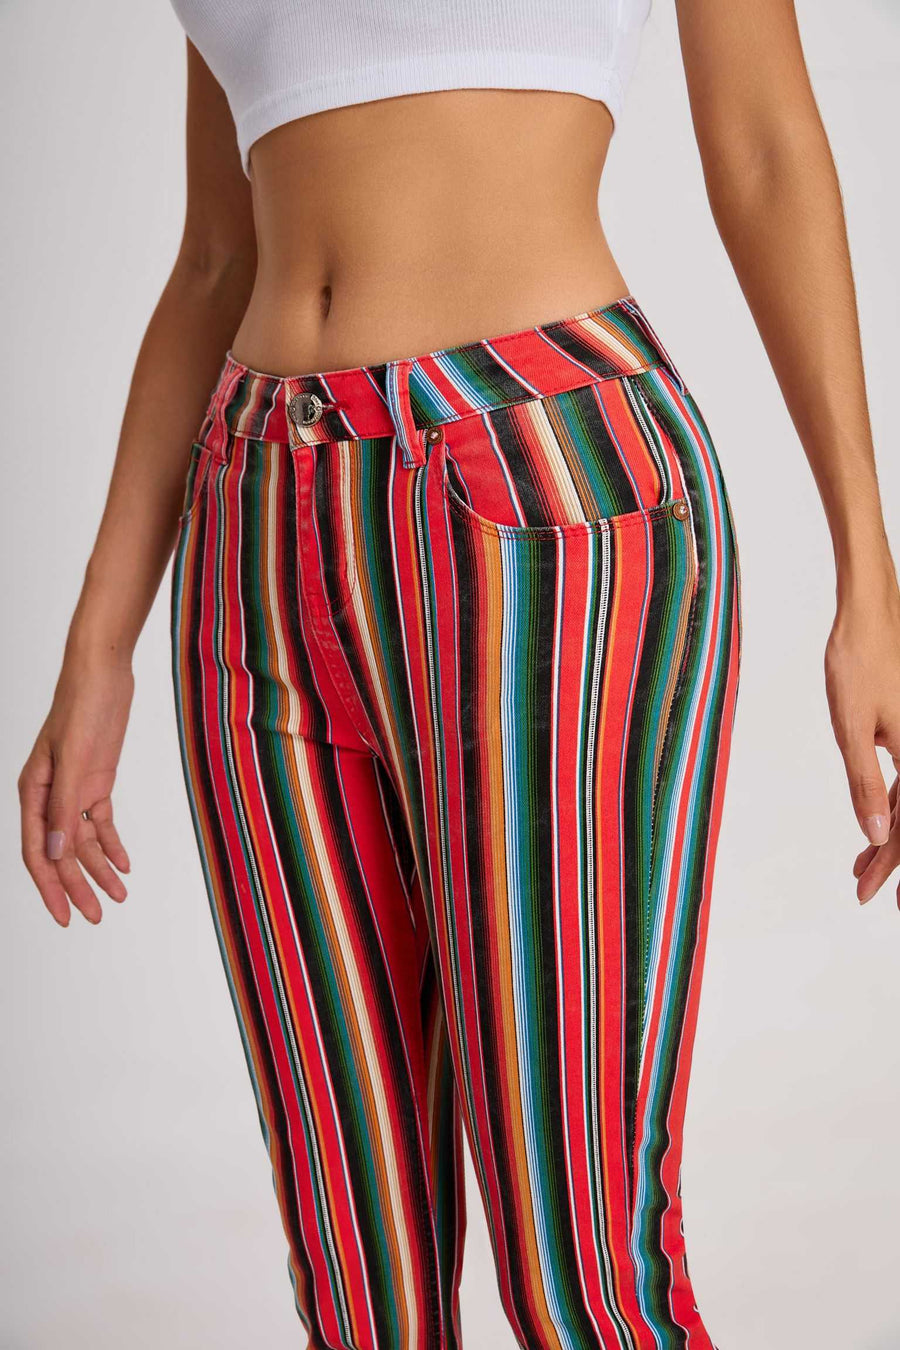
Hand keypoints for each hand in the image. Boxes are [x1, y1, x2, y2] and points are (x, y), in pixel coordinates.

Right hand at [19, 656, 133, 925]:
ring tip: (119, 895)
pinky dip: (112, 843)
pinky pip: (100, 821)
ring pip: (83, 840)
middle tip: (96, 917)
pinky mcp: (96, 780)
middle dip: (78, 886)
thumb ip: (64, 808)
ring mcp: (73, 789)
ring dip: (99, 868)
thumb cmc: (82, 707)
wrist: (103, 672)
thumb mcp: (75, 760)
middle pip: (62, 852)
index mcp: (33, 792)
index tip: (65, 916)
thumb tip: (56, 855)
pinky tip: (124, 864)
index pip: (38, 853)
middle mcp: (49, 796)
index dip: (51, 888)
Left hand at [825, 590, 899, 904]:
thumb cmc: (858, 663)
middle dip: (892, 861)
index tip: (871, 897)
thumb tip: (877, 834)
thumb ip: (865, 782)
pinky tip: (873, 822)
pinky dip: (890, 805)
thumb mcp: (853, 728)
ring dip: (889, 837)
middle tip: (867, 893)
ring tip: (861, 867)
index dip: (890, 866)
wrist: (869, 613)